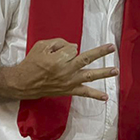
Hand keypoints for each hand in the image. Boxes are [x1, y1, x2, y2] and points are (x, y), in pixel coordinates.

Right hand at [3, 39, 118, 100]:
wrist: (24, 83)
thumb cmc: (31, 63)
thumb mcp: (41, 46)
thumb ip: (58, 43)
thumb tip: (73, 47)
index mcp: (57, 59)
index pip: (72, 48)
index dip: (68, 47)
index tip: (61, 50)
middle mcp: (66, 70)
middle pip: (86, 59)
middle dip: (100, 53)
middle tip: (111, 48)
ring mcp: (69, 81)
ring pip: (89, 75)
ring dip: (104, 73)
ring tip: (115, 70)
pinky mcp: (69, 90)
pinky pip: (84, 93)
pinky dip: (95, 95)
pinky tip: (105, 97)